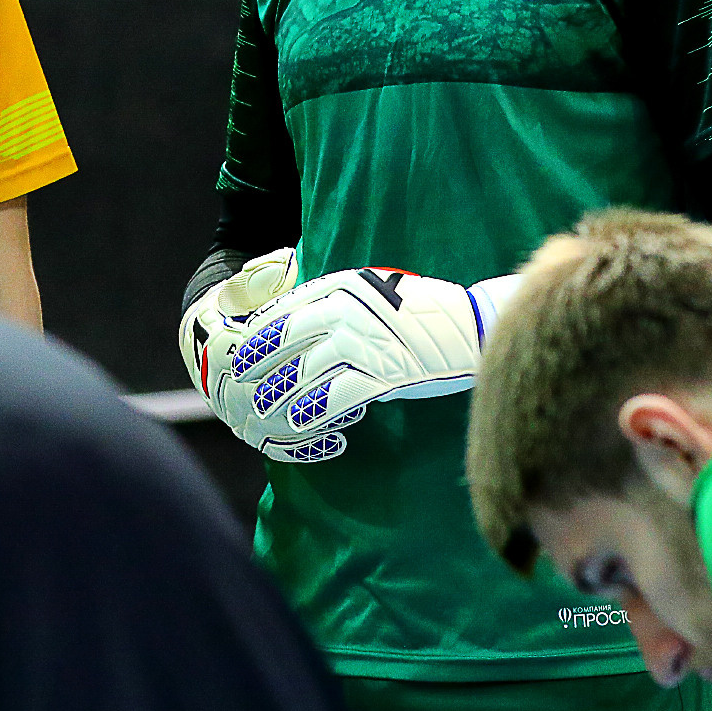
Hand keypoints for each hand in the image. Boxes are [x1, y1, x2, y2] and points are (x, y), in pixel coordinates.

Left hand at [186, 265, 491, 461]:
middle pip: (283, 340)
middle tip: (238, 386)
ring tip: (261, 416)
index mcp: (343, 285)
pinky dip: (312, 415)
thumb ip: (339, 306)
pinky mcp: (382, 373)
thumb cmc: (423, 313)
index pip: (285, 309)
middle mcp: (348, 308)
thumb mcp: (375, 293)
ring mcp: (364, 340)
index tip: (238, 353)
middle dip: (255, 367)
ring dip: (278, 399)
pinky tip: (300, 426)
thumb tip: (299, 328)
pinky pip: (333, 398)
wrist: (473, 327)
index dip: (257, 335)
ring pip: (302, 374)